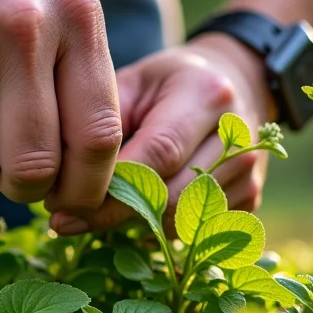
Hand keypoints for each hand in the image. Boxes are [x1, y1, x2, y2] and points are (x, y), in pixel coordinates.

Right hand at [0, 0, 121, 211]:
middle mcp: (23, 29)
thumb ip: (79, 77)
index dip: (87, 187)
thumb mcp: (57, 2)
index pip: (98, 136)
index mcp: (76, 17)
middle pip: (34, 165)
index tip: (72, 199)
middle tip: (14, 175)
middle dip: (24, 187)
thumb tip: (85, 172)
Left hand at [50, 33, 274, 234]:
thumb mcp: (132, 84)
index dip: (108, 191)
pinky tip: (138, 211)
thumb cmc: (169, 84)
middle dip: (114, 213)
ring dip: (134, 223)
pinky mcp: (250, 197)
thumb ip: (101, 126)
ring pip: (182, 221)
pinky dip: (160, 227)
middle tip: (69, 218)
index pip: (155, 157)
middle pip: (170, 197)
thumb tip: (61, 186)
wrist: (234, 82)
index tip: (63, 209)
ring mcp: (249, 171)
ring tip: (99, 209)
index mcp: (205, 96)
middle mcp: (237, 136)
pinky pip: (196, 230)